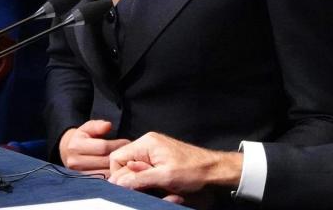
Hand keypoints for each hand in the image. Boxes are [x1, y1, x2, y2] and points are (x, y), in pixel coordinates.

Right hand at [59, 119, 130, 177]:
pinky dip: (111, 175)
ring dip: (117, 168)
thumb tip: (108, 125)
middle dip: (119, 156)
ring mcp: (79, 173)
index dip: (117, 144)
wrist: (68, 152)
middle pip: (104, 161)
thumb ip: (98, 125)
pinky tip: (119, 169)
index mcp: (76, 146)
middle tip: (130, 152)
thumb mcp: (88, 127)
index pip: (103, 147)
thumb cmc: (83, 137)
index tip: (127, 142)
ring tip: (127, 161)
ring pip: (104, 173)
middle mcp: (75, 161)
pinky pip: (102, 180)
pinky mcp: (85, 180)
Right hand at [109, 132, 241, 196]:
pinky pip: (147, 175)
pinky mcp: (160, 162)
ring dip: (146, 186)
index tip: (133, 186)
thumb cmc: (195, 170)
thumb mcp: (164, 177)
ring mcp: (154, 154)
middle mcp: (148, 145)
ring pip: (136, 174)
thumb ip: (138, 179)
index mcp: (146, 143)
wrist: (215, 170)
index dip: (121, 176)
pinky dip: (154, 185)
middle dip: (136, 182)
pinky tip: (167, 189)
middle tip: (152, 188)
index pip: (117, 158)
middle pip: (126, 167)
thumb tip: (118, 182)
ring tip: (163, 189)